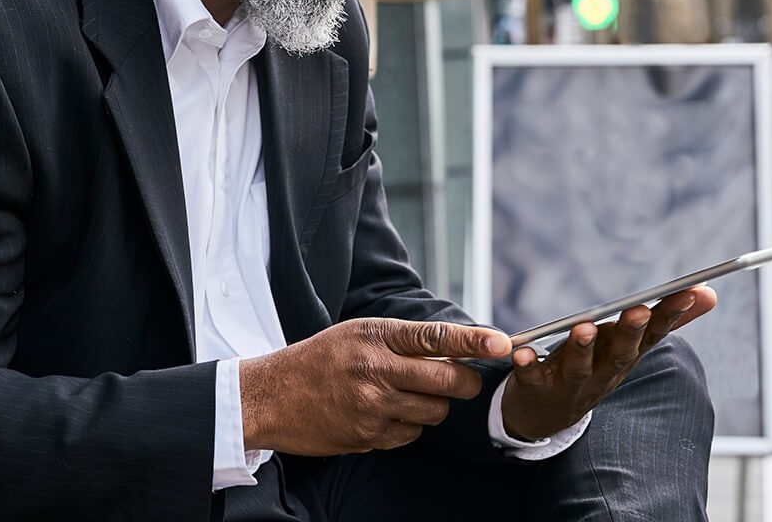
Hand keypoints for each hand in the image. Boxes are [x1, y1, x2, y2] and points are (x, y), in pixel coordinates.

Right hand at [240, 318, 509, 455]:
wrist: (270, 396)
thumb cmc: (319, 360)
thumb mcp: (357, 334)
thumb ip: (402, 341)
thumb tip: (454, 349)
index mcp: (375, 337)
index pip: (436, 337)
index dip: (474, 340)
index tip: (502, 344)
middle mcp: (376, 371)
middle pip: (447, 381)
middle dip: (465, 382)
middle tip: (464, 380)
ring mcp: (372, 408)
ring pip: (434, 412)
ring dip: (432, 405)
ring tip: (407, 395)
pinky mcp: (367, 437)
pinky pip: (411, 435)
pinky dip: (408, 427)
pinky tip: (385, 414)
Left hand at [500, 286, 716, 440]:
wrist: (545, 415)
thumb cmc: (593, 368)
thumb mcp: (630, 345)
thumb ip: (667, 321)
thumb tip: (709, 294)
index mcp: (625, 357)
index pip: (653, 336)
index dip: (671, 315)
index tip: (688, 291)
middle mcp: (602, 373)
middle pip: (620, 354)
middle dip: (630, 333)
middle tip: (639, 310)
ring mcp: (569, 384)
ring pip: (579, 368)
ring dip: (582, 348)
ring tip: (583, 327)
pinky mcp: (536, 387)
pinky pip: (531, 377)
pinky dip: (527, 365)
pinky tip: (521, 352)